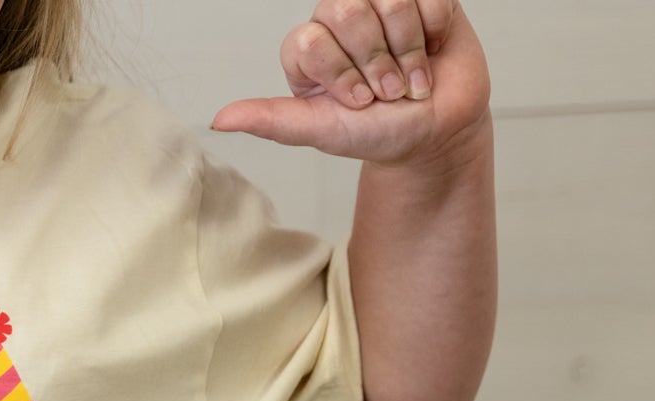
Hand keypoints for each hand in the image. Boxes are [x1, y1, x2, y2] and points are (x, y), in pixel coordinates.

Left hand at [209, 0, 491, 171]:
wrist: (434, 133)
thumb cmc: (377, 132)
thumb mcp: (321, 130)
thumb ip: (272, 120)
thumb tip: (220, 119)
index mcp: (309, 49)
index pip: (311, 40)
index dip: (340, 73)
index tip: (358, 102)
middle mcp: (339, 20)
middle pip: (346, 9)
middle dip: (374, 60)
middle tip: (386, 91)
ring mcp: (380, 4)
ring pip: (389, 1)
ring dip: (406, 51)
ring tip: (409, 78)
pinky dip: (432, 33)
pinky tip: (430, 52)